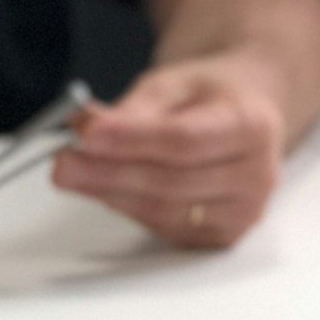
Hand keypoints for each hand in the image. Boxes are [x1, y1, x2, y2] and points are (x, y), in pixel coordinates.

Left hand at [53, 57, 285, 247]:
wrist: (248, 115)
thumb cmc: (211, 97)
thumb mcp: (174, 83)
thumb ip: (133, 109)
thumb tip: (88, 130)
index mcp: (253, 127)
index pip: (185, 141)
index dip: (132, 141)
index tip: (87, 135)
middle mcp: (256, 176)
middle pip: (172, 182)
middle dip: (110, 172)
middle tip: (63, 162)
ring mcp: (243, 212)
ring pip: (165, 211)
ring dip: (111, 193)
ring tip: (72, 173)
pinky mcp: (223, 235)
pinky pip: (166, 226)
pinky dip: (128, 207)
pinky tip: (103, 188)